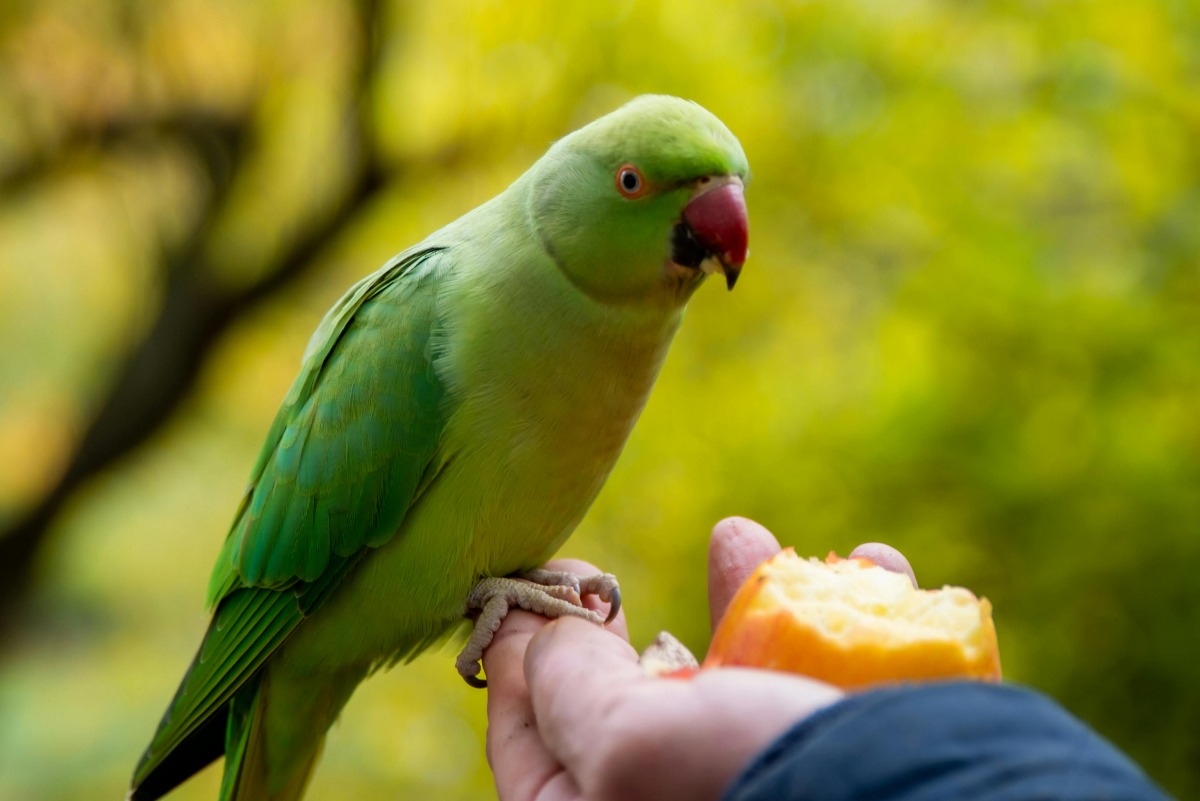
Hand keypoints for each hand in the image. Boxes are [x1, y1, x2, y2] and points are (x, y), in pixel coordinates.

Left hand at [483, 517, 915, 800]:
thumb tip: (540, 631)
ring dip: (749, 598)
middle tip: (606, 579)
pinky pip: (835, 679)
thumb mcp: (629, 743)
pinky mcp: (849, 755)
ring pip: (739, 682)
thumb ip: (570, 686)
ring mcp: (767, 786)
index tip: (530, 585)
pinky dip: (852, 616)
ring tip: (745, 537)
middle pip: (631, 708)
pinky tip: (872, 566)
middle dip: (627, 626)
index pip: (528, 747)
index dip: (518, 659)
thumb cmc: (756, 789)